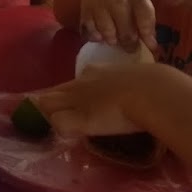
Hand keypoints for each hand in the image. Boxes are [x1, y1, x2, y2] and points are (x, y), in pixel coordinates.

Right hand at [27, 63, 160, 136]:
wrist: (155, 92)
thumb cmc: (118, 112)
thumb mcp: (86, 122)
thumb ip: (64, 122)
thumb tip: (52, 121)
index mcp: (74, 89)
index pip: (50, 97)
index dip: (41, 105)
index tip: (36, 111)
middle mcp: (86, 76)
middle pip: (66, 85)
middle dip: (57, 96)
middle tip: (54, 105)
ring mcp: (108, 70)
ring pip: (86, 78)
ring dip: (79, 88)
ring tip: (81, 97)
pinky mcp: (129, 69)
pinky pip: (108, 75)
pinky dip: (103, 83)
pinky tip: (111, 89)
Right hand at [59, 0, 156, 51]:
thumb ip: (145, 18)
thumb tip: (151, 44)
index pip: (145, 19)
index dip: (148, 36)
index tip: (151, 47)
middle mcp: (119, 1)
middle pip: (127, 33)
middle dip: (130, 45)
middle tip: (130, 47)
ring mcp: (101, 6)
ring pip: (109, 35)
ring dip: (113, 40)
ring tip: (115, 38)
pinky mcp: (86, 11)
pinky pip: (92, 33)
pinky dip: (96, 37)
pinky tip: (100, 33)